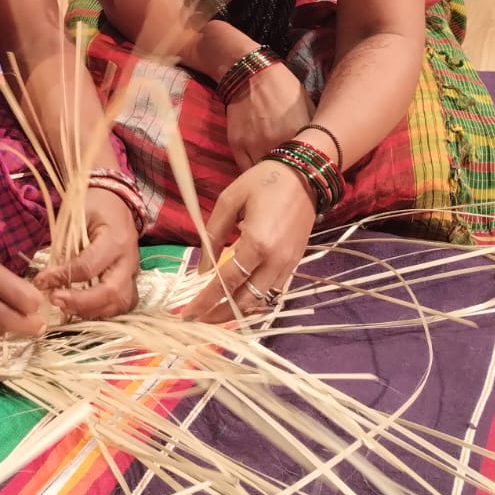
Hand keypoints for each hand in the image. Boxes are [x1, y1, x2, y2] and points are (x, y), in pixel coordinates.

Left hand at [33, 188, 139, 319]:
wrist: (117, 203)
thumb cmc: (95, 206)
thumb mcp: (77, 215)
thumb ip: (64, 244)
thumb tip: (46, 275)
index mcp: (116, 239)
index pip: (88, 266)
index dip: (62, 276)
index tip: (40, 280)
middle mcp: (128, 260)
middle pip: (111, 292)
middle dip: (81, 302)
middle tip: (54, 300)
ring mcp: (133, 273)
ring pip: (120, 303)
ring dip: (91, 311)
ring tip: (65, 307)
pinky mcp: (131, 281)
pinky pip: (122, 305)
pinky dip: (103, 311)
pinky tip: (82, 309)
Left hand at [185, 160, 315, 323]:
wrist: (305, 175)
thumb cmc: (264, 181)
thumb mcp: (229, 200)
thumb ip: (213, 234)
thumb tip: (203, 268)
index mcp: (257, 243)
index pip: (226, 282)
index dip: (206, 300)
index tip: (188, 314)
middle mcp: (275, 260)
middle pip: (245, 300)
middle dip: (220, 314)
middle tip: (199, 319)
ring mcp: (288, 264)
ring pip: (261, 300)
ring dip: (238, 310)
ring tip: (215, 312)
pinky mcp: (295, 263)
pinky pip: (273, 290)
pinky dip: (255, 299)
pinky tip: (239, 297)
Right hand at [224, 62, 313, 171]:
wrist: (252, 74)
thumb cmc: (284, 87)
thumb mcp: (308, 106)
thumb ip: (314, 132)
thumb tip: (321, 150)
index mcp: (298, 134)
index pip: (307, 164)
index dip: (309, 171)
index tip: (311, 174)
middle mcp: (276, 143)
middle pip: (285, 174)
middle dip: (291, 178)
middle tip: (295, 181)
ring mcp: (254, 145)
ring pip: (264, 175)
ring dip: (271, 179)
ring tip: (277, 181)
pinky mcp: (237, 144)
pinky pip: (245, 169)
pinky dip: (254, 174)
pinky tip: (261, 174)